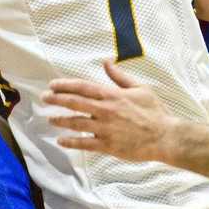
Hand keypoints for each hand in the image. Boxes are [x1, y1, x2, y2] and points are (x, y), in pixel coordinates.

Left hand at [44, 61, 177, 162]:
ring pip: (76, 123)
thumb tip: (106, 62)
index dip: (65, 85)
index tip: (52, 85)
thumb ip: (120, 76)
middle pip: (75, 103)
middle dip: (56, 100)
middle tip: (44, 98)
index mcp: (112, 95)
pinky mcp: (108, 145)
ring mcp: (105, 129)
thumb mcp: (139, 88)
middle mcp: (106, 110)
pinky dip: (71, 142)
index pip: (83, 87)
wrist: (165, 136)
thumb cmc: (154, 111)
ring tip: (49, 118)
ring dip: (60, 120)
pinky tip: (61, 140)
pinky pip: (85, 143)